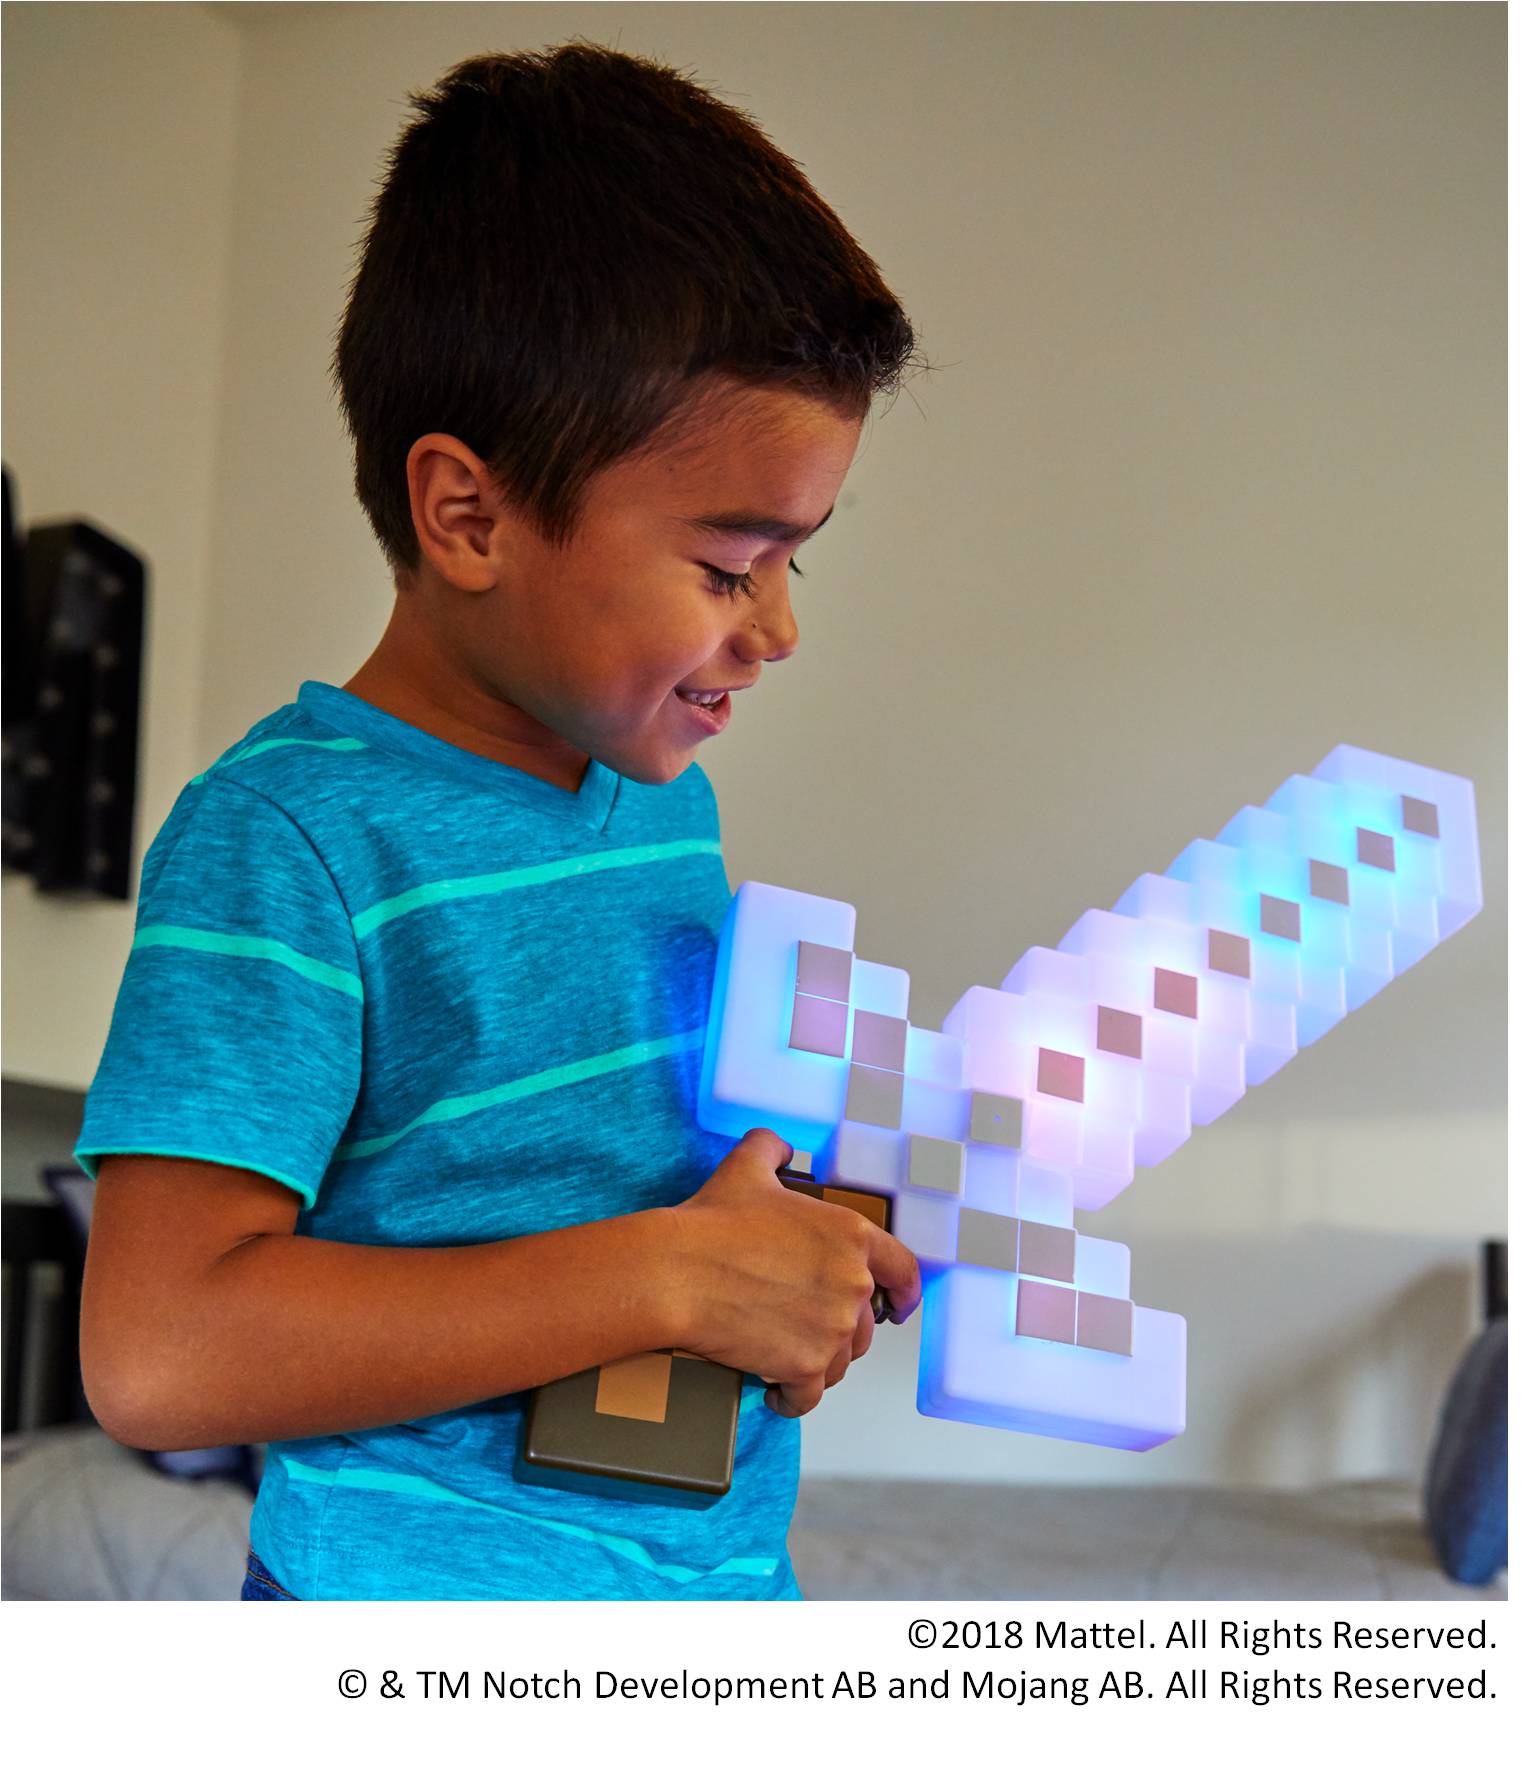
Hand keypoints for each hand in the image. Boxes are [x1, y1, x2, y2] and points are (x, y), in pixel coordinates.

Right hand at [666, 1127, 920, 1417]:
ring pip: (839, 1361)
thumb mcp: (747, 1167)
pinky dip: (793, 1398)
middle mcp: (853, 1284)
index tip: (901, 1307)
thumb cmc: (711, 1224)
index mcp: (851, 1235)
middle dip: (839, 1329)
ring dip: (817, 1362)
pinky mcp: (805, 1367)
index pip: (903, 1270)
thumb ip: (773, 1150)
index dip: (905, 1292)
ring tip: (784, 1354)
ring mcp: (833, 1330)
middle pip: (866, 1323)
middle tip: (803, 1326)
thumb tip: (783, 1147)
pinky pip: (810, 1395)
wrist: (678, 1273)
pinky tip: (776, 1393)